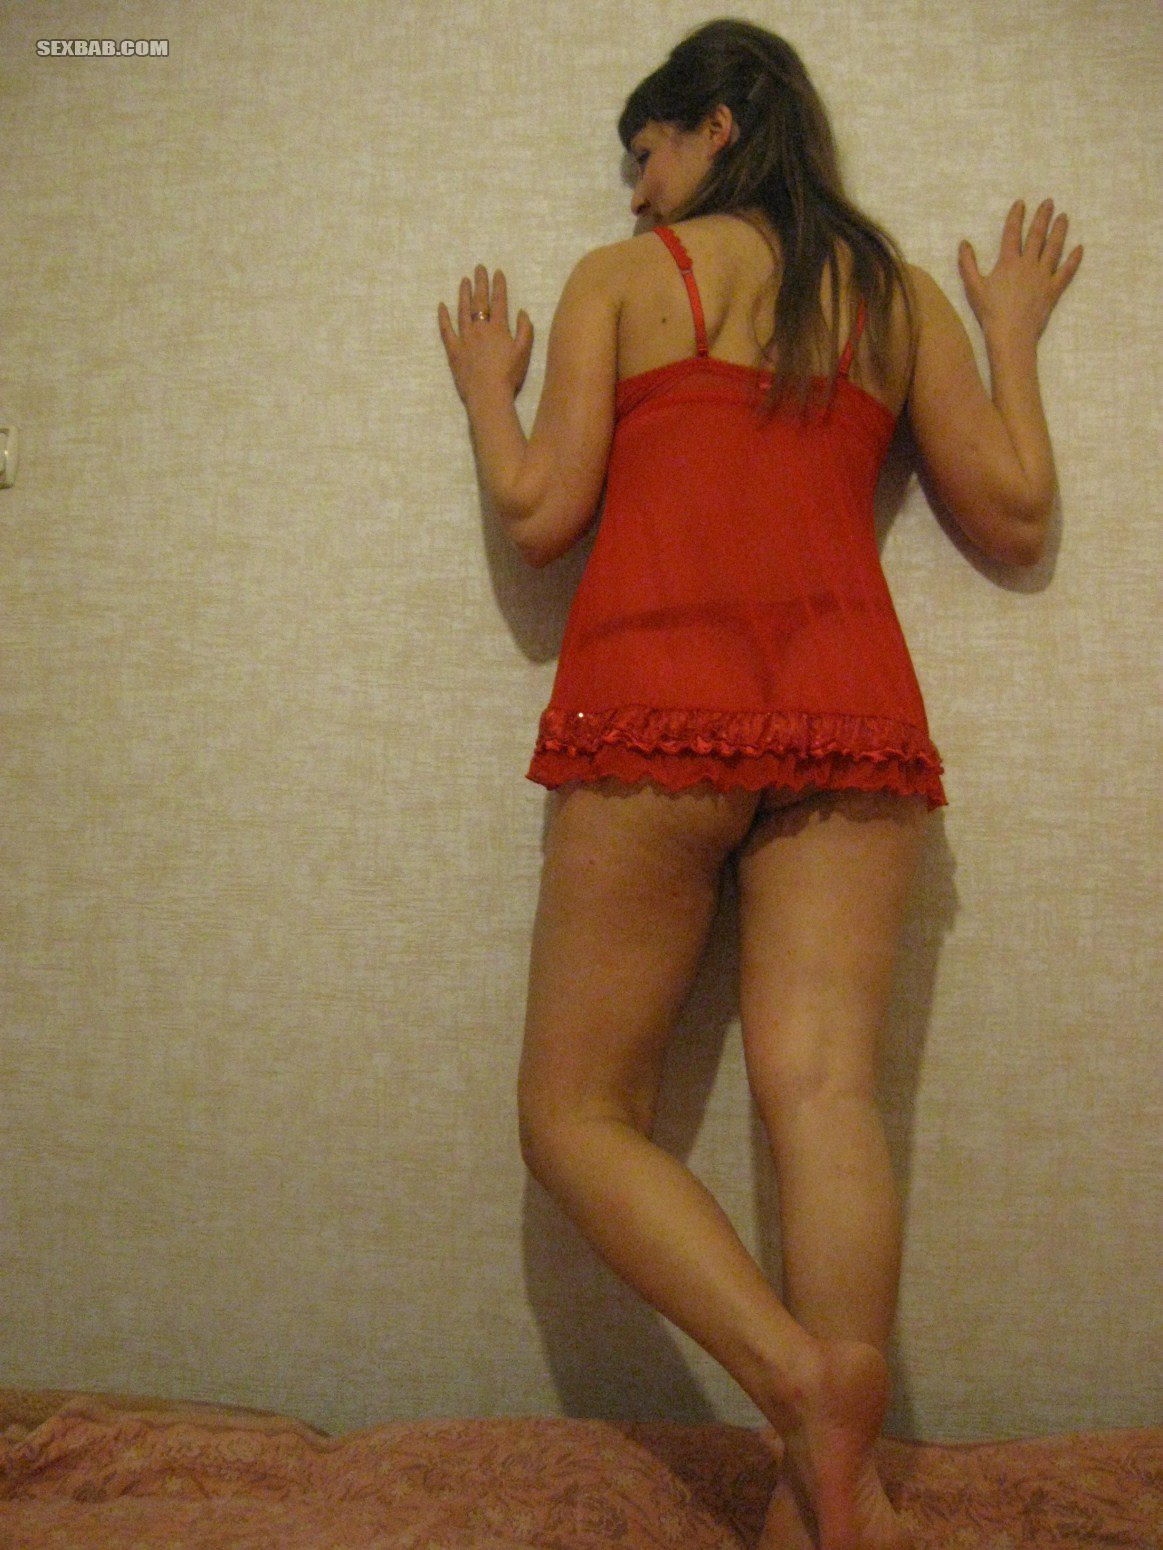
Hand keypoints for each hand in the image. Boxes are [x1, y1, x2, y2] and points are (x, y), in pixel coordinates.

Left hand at [438, 266, 533, 405]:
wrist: (488, 394)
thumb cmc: (508, 376)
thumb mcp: (524, 352)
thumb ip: (525, 330)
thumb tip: (522, 312)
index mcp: (498, 328)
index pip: (499, 301)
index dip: (498, 286)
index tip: (497, 272)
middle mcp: (480, 329)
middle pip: (480, 301)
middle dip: (480, 283)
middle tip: (478, 268)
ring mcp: (464, 338)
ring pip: (462, 311)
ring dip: (463, 294)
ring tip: (464, 280)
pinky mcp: (453, 350)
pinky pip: (446, 330)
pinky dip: (443, 317)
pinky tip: (441, 306)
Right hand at [958, 199, 1082, 346]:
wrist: (1011, 334)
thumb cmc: (990, 312)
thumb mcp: (973, 287)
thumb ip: (967, 263)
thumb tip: (964, 243)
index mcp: (1008, 262)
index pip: (1012, 233)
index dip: (1016, 216)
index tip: (1021, 203)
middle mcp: (1028, 264)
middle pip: (1036, 235)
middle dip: (1043, 217)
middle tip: (1049, 202)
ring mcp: (1043, 276)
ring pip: (1054, 248)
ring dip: (1059, 230)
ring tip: (1064, 217)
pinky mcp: (1053, 290)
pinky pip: (1066, 271)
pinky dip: (1074, 259)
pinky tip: (1079, 248)